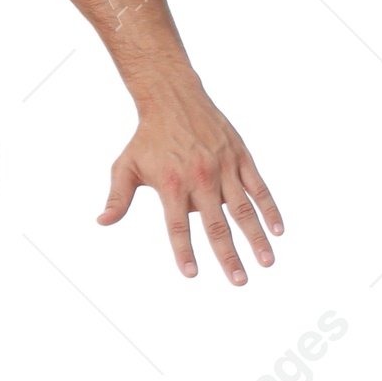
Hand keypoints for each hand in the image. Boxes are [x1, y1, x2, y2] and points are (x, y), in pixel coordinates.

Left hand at [98, 78, 282, 283]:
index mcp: (172, 185)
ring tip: (266, 262)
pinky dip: (269, 209)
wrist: (173, 98)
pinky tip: (278, 230)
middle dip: (228, 257)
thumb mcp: (125, 166)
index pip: (178, 227)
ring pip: (243, 209)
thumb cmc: (147, 138)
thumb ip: (118, 197)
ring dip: (256, 238)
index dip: (184, 252)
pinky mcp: (240, 157)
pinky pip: (259, 188)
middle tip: (239, 282)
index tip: (191, 274)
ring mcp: (224, 168)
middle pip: (216, 226)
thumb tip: (103, 222)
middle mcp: (200, 179)